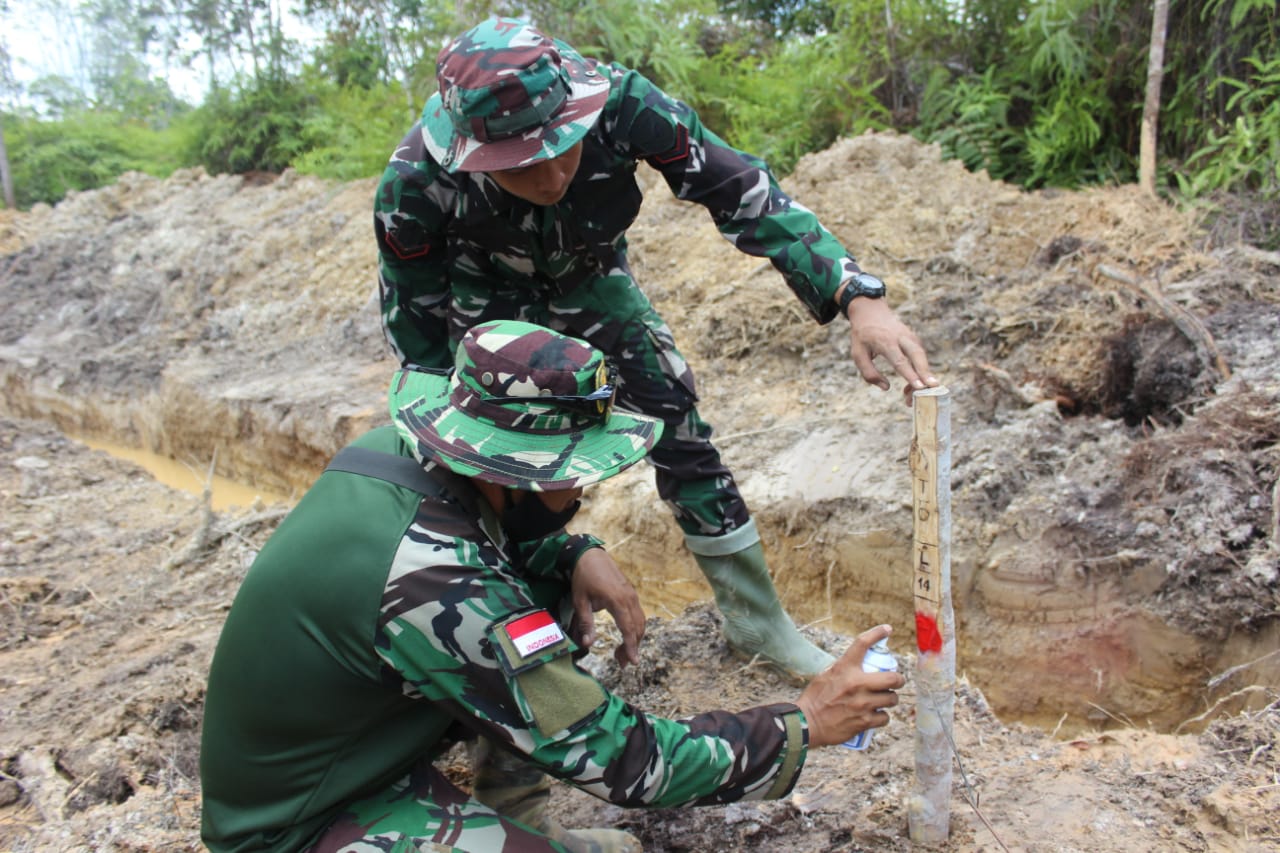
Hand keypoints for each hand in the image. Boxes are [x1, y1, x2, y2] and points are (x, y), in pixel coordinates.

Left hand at [569, 547, 646, 666]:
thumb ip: (586, 623)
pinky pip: (638, 614)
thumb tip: (587, 644)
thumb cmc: (583, 577)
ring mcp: (632, 595)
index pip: (628, 629)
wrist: (590, 554)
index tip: (633, 662)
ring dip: (635, 639)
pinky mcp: (631, 593)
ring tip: (623, 653)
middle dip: (632, 647)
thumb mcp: (580, 601)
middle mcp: (629, 598)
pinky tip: (627, 635)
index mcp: (617, 600)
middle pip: (638, 628)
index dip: (630, 646)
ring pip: (640, 621)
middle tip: (623, 663)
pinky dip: (635, 628)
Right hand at [795, 624, 905, 747]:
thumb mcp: (826, 675)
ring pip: (892, 699)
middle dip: (898, 680)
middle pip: (893, 678)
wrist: (807, 723)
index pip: (863, 643)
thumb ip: (844, 669)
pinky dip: (882, 717)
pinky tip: (876, 716)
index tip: (887, 629)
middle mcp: (856, 684)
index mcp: (845, 668)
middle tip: (896, 682)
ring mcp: (862, 704)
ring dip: (890, 699)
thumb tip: (859, 663)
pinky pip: (885, 717)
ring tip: (884, 700)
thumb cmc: (815, 698)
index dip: (878, 633)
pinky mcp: (864, 721)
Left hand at [844, 298, 938, 404]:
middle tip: (933, 387)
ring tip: (918, 396)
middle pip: (917, 355)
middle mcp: (901, 338)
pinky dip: (921, 371)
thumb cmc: (863, 335)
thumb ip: (869, 373)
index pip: (900, 361)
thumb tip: (887, 388)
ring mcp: (910, 337)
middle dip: (926, 372)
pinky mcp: (914, 340)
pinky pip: (921, 356)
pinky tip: (915, 385)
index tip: (920, 386)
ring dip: (924, 375)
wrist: (870, 311)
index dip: (911, 375)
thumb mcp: (858, 354)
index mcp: (885, 341)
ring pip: (922, 356)